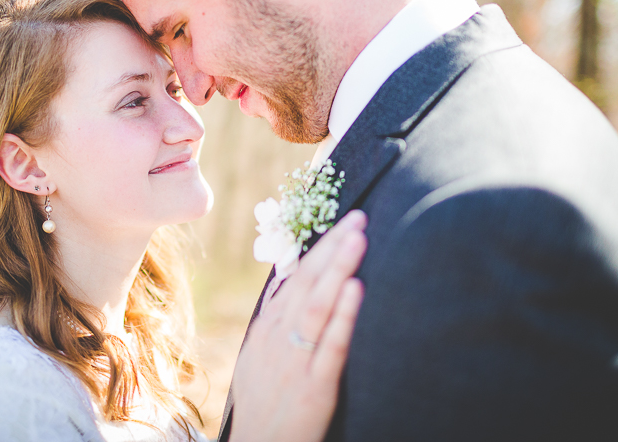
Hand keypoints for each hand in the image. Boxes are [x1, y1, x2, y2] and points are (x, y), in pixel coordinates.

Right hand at [229, 210, 367, 441]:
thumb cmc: (264, 400)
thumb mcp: (259, 354)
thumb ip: (275, 316)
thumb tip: (288, 277)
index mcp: (268, 327)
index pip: (295, 277)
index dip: (320, 248)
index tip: (343, 221)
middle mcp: (279, 337)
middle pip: (307, 283)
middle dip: (333, 248)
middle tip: (358, 217)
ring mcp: (295, 361)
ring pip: (317, 306)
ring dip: (338, 269)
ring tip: (358, 239)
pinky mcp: (314, 388)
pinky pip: (330, 347)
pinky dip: (343, 317)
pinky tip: (356, 290)